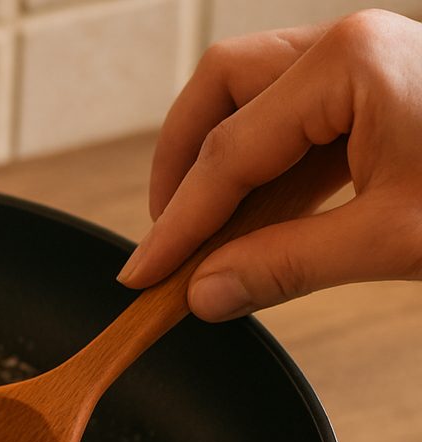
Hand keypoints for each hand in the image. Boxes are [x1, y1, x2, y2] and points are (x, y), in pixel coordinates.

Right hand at [117, 10, 421, 320]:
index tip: (144, 276)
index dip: (177, 225)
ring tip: (199, 240)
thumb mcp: (395, 240)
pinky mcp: (380, 95)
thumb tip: (206, 294)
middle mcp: (351, 47)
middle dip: (180, 169)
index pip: (229, 152)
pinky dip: (264, 180)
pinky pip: (295, 128)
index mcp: (351, 64)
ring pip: (253, 104)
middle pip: (223, 93)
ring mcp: (366, 66)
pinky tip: (252, 228)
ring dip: (219, 173)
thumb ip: (286, 266)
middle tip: (162, 239)